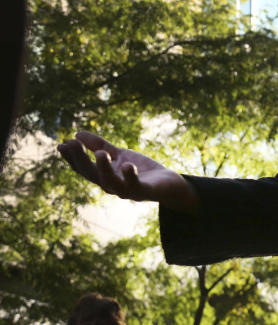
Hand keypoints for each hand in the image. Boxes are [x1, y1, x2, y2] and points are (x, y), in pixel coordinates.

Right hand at [57, 131, 197, 211]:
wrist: (168, 184)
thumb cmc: (142, 170)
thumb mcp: (120, 154)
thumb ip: (100, 145)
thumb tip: (76, 133)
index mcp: (104, 176)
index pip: (83, 168)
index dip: (71, 158)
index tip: (61, 145)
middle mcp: (112, 186)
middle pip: (92, 175)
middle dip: (81, 160)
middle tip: (72, 144)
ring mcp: (127, 190)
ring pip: (110, 182)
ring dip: (104, 168)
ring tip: (100, 153)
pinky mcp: (144, 191)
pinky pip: (135, 185)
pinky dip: (130, 176)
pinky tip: (127, 165)